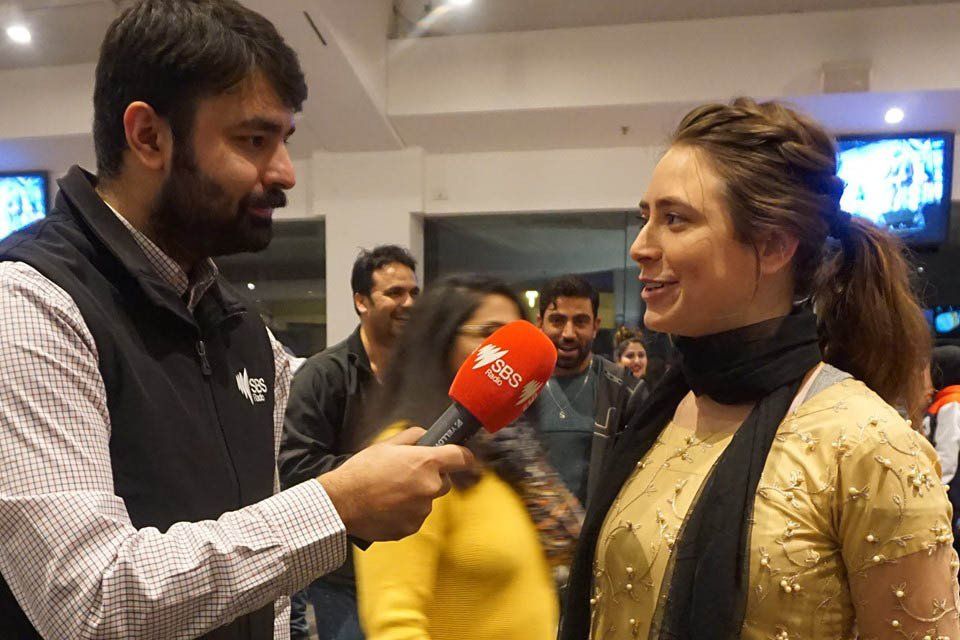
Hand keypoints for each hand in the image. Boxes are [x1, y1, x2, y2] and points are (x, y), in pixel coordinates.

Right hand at [317, 427, 474, 541]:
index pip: (462, 458)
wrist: (342, 502)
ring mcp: (422, 510)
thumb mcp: (386, 445)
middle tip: (407, 475)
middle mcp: (429, 487)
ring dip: (416, 497)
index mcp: (426, 463)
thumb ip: (413, 437)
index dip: (463, 456)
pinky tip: (387, 507)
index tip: (462, 458)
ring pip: (427, 501)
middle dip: (431, 478)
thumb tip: (426, 437)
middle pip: (444, 482)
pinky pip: (415, 517)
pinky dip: (405, 513)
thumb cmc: (362, 472)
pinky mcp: (411, 527)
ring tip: (390, 493)